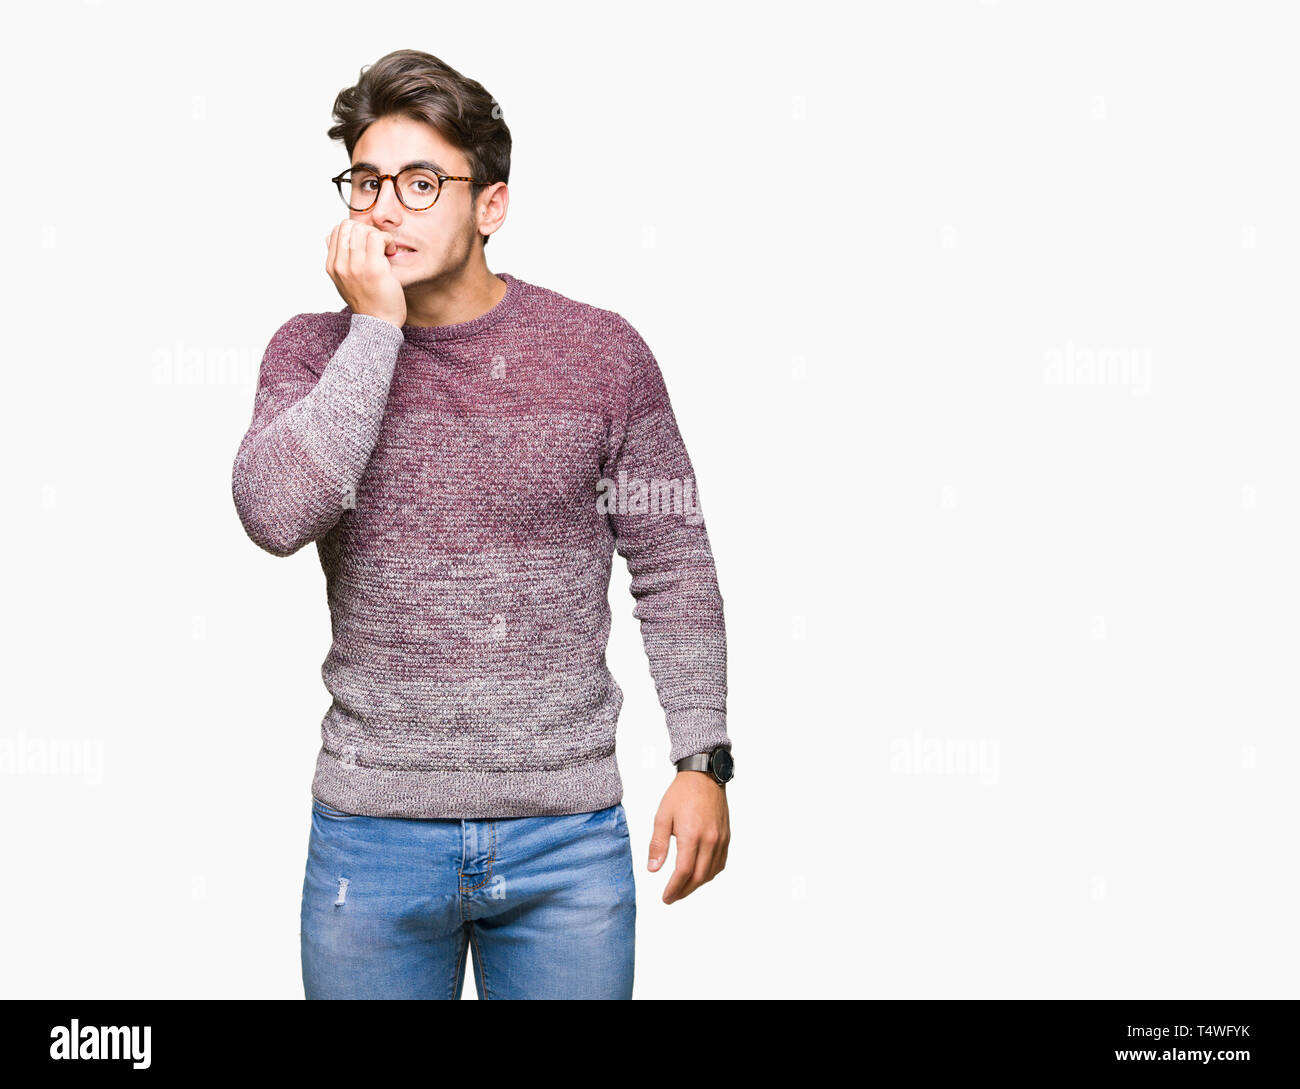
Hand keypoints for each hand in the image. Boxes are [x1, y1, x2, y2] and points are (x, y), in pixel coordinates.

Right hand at [325, 219, 405, 327]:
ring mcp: (356, 266)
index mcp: (332, 266)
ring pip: (363, 229)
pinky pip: (378, 237)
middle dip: (366, 230)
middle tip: (377, 245)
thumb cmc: (367, 302)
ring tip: (385, 249)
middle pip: (349, 226)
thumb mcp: (343, 280)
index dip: (355, 230)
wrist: (377, 324)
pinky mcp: (374, 268)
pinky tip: (391, 252)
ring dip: (378, 235)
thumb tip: (331, 235)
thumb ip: (338, 259)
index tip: (366, 244)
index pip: (337, 230)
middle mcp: (340, 265)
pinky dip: (387, 240)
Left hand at [648, 771, 729, 903]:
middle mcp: (710, 840)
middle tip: (671, 897)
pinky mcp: (726, 837)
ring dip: (696, 885)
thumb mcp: (662, 817)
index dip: (673, 888)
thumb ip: (657, 844)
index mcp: (692, 835)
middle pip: (698, 877)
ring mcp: (721, 839)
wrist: (704, 777)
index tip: (665, 897)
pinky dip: (709, 874)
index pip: (683, 872)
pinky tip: (699, 875)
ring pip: (711, 873)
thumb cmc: (681, 794)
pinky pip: (720, 863)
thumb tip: (653, 869)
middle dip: (684, 891)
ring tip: (682, 888)